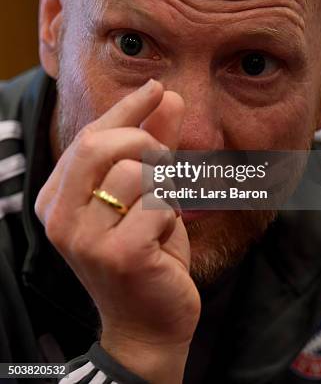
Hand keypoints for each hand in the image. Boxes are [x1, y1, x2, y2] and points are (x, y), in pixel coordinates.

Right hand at [35, 79, 200, 382]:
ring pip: (137, 172)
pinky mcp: (118, 255)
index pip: (90, 137)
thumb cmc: (145, 251)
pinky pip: (160, 203)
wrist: (149, 323)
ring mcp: (84, 239)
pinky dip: (173, 213)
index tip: (157, 88)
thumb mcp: (146, 191)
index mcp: (56, 197)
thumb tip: (166, 94)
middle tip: (166, 162)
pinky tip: (164, 237)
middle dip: (146, 141)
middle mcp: (60, 217)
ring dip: (165, 186)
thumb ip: (153, 143)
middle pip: (102, 144)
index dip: (127, 109)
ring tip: (161, 213)